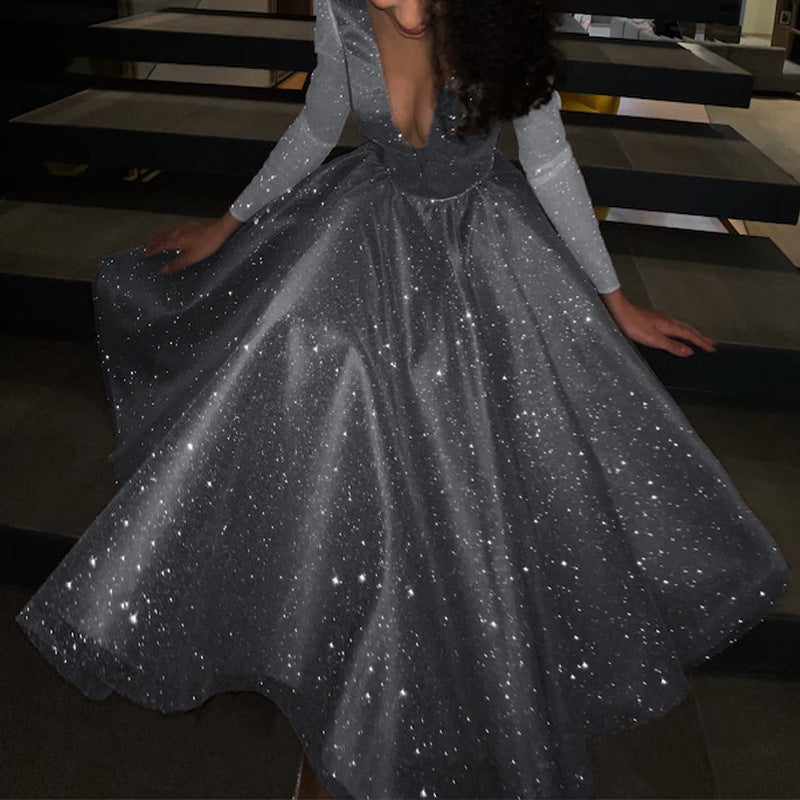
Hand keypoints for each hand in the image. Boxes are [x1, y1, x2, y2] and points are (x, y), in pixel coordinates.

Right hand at [143, 219, 228, 274]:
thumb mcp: (191, 258)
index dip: (149, 252)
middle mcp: (175, 232)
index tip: (144, 255)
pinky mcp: (188, 224)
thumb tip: (163, 270)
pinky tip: (171, 233)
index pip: (157, 247)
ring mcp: (181, 226)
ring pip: (165, 232)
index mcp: (174, 241)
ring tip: (154, 240)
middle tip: (145, 248)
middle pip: (159, 238)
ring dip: (158, 237)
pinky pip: (172, 228)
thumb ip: (176, 264)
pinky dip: (167, 232)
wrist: (219, 230)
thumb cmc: (207, 244)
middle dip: (151, 244)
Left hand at [600, 289, 715, 357]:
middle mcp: (668, 321)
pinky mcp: (653, 320)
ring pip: (681, 326)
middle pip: (689, 329)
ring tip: (698, 337)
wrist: (620, 312)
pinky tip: (675, 331)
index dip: (701, 343)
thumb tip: (688, 352)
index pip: (690, 336)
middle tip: (711, 343)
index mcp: (670, 327)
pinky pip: (673, 325)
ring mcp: (661, 319)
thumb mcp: (654, 339)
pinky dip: (680, 330)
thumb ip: (672, 346)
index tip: (712, 349)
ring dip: (691, 333)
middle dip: (700, 337)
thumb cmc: (633, 325)